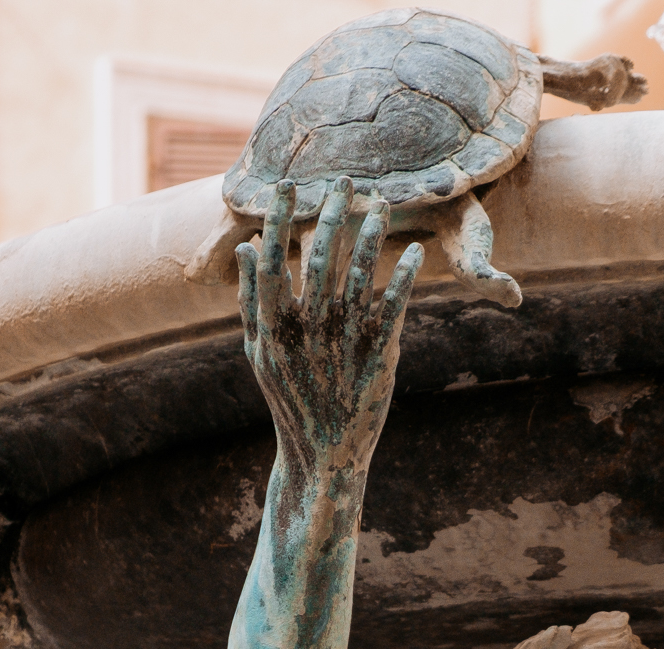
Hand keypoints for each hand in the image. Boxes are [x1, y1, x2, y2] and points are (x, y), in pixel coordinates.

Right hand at [236, 177, 422, 461]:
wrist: (322, 454)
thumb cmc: (289, 398)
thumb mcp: (260, 353)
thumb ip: (251, 301)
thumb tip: (250, 248)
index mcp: (274, 327)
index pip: (275, 260)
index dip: (281, 219)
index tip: (288, 185)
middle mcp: (307, 330)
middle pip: (320, 257)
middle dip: (332, 213)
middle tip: (345, 180)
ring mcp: (344, 342)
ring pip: (359, 274)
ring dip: (372, 234)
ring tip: (382, 205)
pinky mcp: (378, 354)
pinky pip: (394, 305)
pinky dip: (403, 274)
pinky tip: (414, 250)